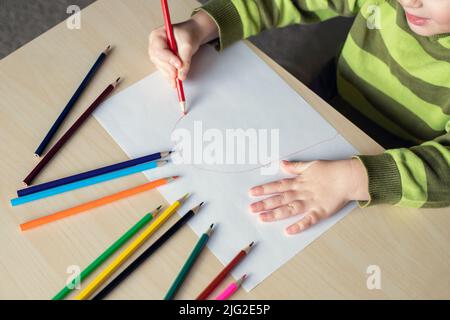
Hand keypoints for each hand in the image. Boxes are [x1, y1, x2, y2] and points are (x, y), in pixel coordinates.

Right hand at [148, 11, 217, 87]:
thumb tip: (181, 76)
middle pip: (158, 60)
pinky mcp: (162, 62)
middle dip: (169, 68)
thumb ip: (185, 60)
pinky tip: (174, 83)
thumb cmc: (188, 34)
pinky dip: (170, 77)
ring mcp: (157, 54)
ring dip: (169, 74)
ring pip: (161, 67)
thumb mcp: (188, 45)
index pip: (159, 50)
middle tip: (178, 76)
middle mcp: (154, 45)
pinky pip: (164, 71)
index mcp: (157, 36)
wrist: (192, 35)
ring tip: (177, 82)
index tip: (179, 65)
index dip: (169, 59)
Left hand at [249, 159, 369, 234]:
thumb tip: (282, 164)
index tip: (252, 193)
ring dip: (276, 214)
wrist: (348, 177)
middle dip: (265, 203)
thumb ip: (295, 167)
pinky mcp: (320, 211)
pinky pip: (308, 220)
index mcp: (298, 182)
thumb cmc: (331, 170)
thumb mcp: (310, 165)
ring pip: (289, 209)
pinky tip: (288, 231)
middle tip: (251, 209)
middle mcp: (301, 192)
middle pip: (280, 198)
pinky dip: (299, 226)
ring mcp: (310, 202)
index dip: (264, 189)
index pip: (277, 186)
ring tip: (262, 218)